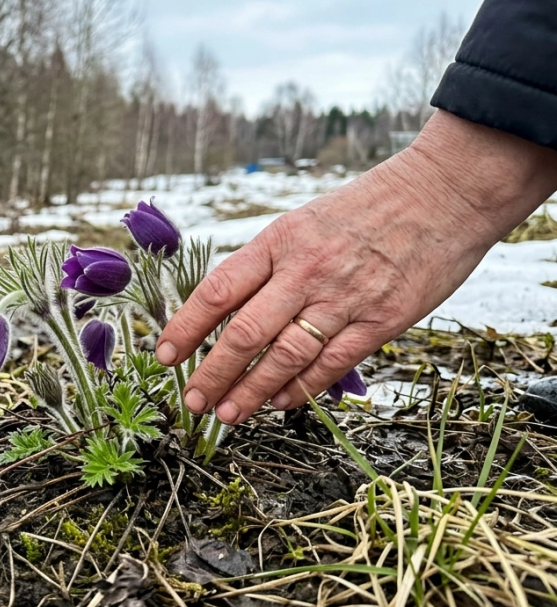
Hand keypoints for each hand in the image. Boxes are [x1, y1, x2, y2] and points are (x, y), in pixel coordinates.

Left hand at [156, 110, 556, 424]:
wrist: (444, 192)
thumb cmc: (366, 208)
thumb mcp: (304, 221)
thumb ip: (269, 265)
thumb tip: (228, 311)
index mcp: (279, 241)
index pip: (217, 291)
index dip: (185, 327)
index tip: (163, 355)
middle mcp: (305, 271)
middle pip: (244, 333)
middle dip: (211, 373)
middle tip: (191, 400)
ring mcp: (344, 298)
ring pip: (283, 357)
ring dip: (251, 392)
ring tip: (228, 414)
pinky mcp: (382, 321)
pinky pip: (331, 364)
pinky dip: (301, 388)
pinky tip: (279, 403)